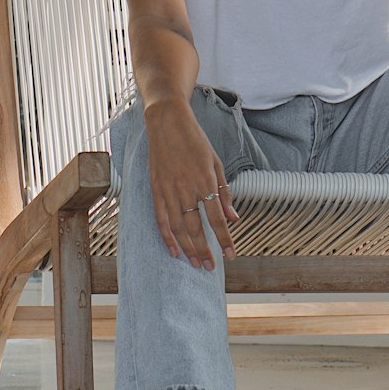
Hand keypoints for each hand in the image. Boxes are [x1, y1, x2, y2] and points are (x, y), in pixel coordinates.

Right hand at [144, 100, 239, 271]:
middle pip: (195, 227)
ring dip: (187, 248)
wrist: (167, 122)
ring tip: (195, 264)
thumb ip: (224, 192)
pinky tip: (174, 251)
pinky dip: (166, 236)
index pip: (216, 218)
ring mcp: (168, 190)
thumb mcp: (216, 163)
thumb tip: (233, 218)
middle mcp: (186, 188)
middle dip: (204, 250)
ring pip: (177, 227)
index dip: (224, 239)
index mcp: (204, 181)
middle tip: (211, 267)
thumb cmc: (196, 141)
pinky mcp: (155, 189)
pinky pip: (160, 218)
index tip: (231, 255)